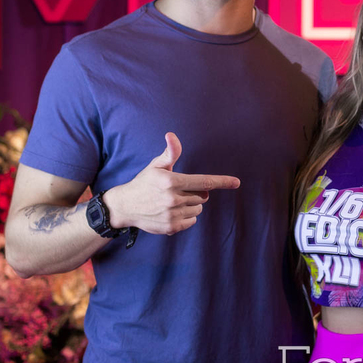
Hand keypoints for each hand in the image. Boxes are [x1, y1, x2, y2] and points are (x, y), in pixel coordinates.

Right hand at [103, 132, 239, 235]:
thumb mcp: (156, 165)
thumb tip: (171, 135)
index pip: (203, 182)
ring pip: (198, 209)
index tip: (236, 182)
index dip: (222, 181)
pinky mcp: (170, 227)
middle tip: (180, 190)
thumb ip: (170, 153)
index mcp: (171, 181)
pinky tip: (172, 211)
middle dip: (196, 193)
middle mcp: (173, 199)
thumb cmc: (144, 182)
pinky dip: (186, 216)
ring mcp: (172, 215)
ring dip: (191, 204)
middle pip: (202, 196)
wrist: (125, 206)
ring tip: (173, 201)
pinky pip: (192, 221)